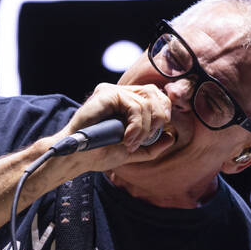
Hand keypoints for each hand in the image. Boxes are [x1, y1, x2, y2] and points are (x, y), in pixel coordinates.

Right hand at [55, 82, 174, 168]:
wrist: (79, 157)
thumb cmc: (100, 153)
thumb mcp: (133, 152)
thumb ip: (152, 146)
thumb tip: (171, 137)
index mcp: (127, 102)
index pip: (156, 96)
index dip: (163, 112)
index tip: (156, 134)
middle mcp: (120, 93)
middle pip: (154, 93)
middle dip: (158, 119)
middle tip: (146, 139)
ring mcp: (113, 92)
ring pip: (145, 101)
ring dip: (144, 128)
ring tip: (131, 143)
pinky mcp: (106, 94)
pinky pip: (133, 105)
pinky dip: (136, 125)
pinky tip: (127, 139)